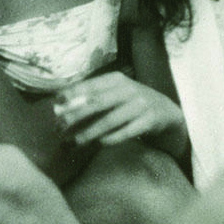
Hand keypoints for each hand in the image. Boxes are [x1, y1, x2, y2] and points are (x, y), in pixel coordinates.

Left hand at [53, 72, 187, 154]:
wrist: (166, 111)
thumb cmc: (132, 102)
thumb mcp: (115, 92)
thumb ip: (92, 96)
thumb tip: (61, 105)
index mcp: (117, 79)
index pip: (91, 85)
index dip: (73, 93)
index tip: (56, 102)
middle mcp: (129, 89)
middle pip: (97, 102)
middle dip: (76, 115)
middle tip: (60, 126)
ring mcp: (141, 105)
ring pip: (110, 120)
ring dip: (90, 132)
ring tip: (76, 141)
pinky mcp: (149, 121)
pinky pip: (126, 132)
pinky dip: (111, 139)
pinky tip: (99, 143)